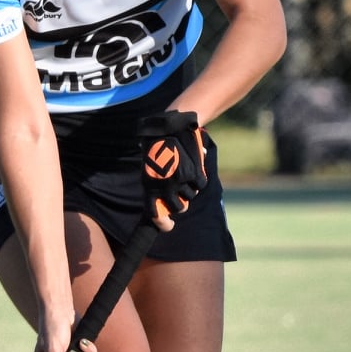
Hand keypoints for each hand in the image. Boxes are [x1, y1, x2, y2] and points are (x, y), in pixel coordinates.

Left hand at [136, 109, 207, 230]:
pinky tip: (194, 166)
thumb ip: (157, 184)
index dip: (163, 223)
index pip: (154, 214)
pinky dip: (200, 177)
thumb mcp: (151, 166)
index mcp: (150, 186)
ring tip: (184, 172)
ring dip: (190, 188)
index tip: (169, 226)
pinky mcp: (193, 173)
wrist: (170, 125)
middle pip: (178, 208)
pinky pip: (200, 184)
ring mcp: (179, 181)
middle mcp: (164, 187)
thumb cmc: (158, 146)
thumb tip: (164, 206)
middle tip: (180, 192)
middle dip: (181, 203)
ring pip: (191, 195)